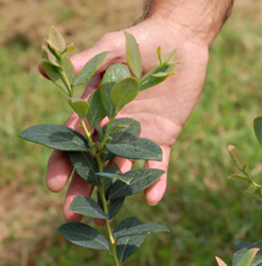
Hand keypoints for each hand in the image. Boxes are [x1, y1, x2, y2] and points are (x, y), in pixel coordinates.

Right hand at [43, 18, 208, 221]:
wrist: (178, 43)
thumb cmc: (140, 41)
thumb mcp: (112, 47)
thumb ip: (88, 61)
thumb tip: (48, 69)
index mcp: (95, 108)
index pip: (74, 138)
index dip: (63, 160)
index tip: (55, 184)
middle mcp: (114, 125)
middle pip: (95, 160)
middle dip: (83, 186)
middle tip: (73, 213)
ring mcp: (139, 133)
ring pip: (123, 166)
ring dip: (115, 190)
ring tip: (106, 215)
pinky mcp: (163, 135)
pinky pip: (159, 161)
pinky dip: (157, 179)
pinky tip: (154, 198)